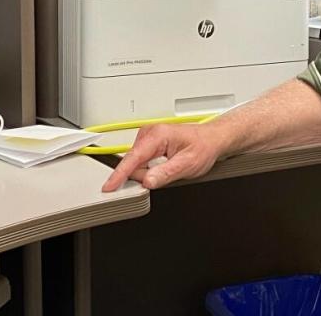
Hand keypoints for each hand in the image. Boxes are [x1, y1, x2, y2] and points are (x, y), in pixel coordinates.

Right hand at [101, 122, 223, 191]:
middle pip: (134, 164)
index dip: (119, 174)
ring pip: (138, 165)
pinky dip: (152, 168)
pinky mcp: (149, 145)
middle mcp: (149, 133)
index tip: (109, 186)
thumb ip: (165, 173)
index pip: (133, 158)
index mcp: (157, 135)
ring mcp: (148, 138)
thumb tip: (147, 181)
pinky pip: (143, 163)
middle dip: (146, 175)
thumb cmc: (203, 146)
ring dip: (151, 172)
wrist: (212, 140)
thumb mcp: (187, 164)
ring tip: (172, 166)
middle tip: (170, 171)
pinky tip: (167, 164)